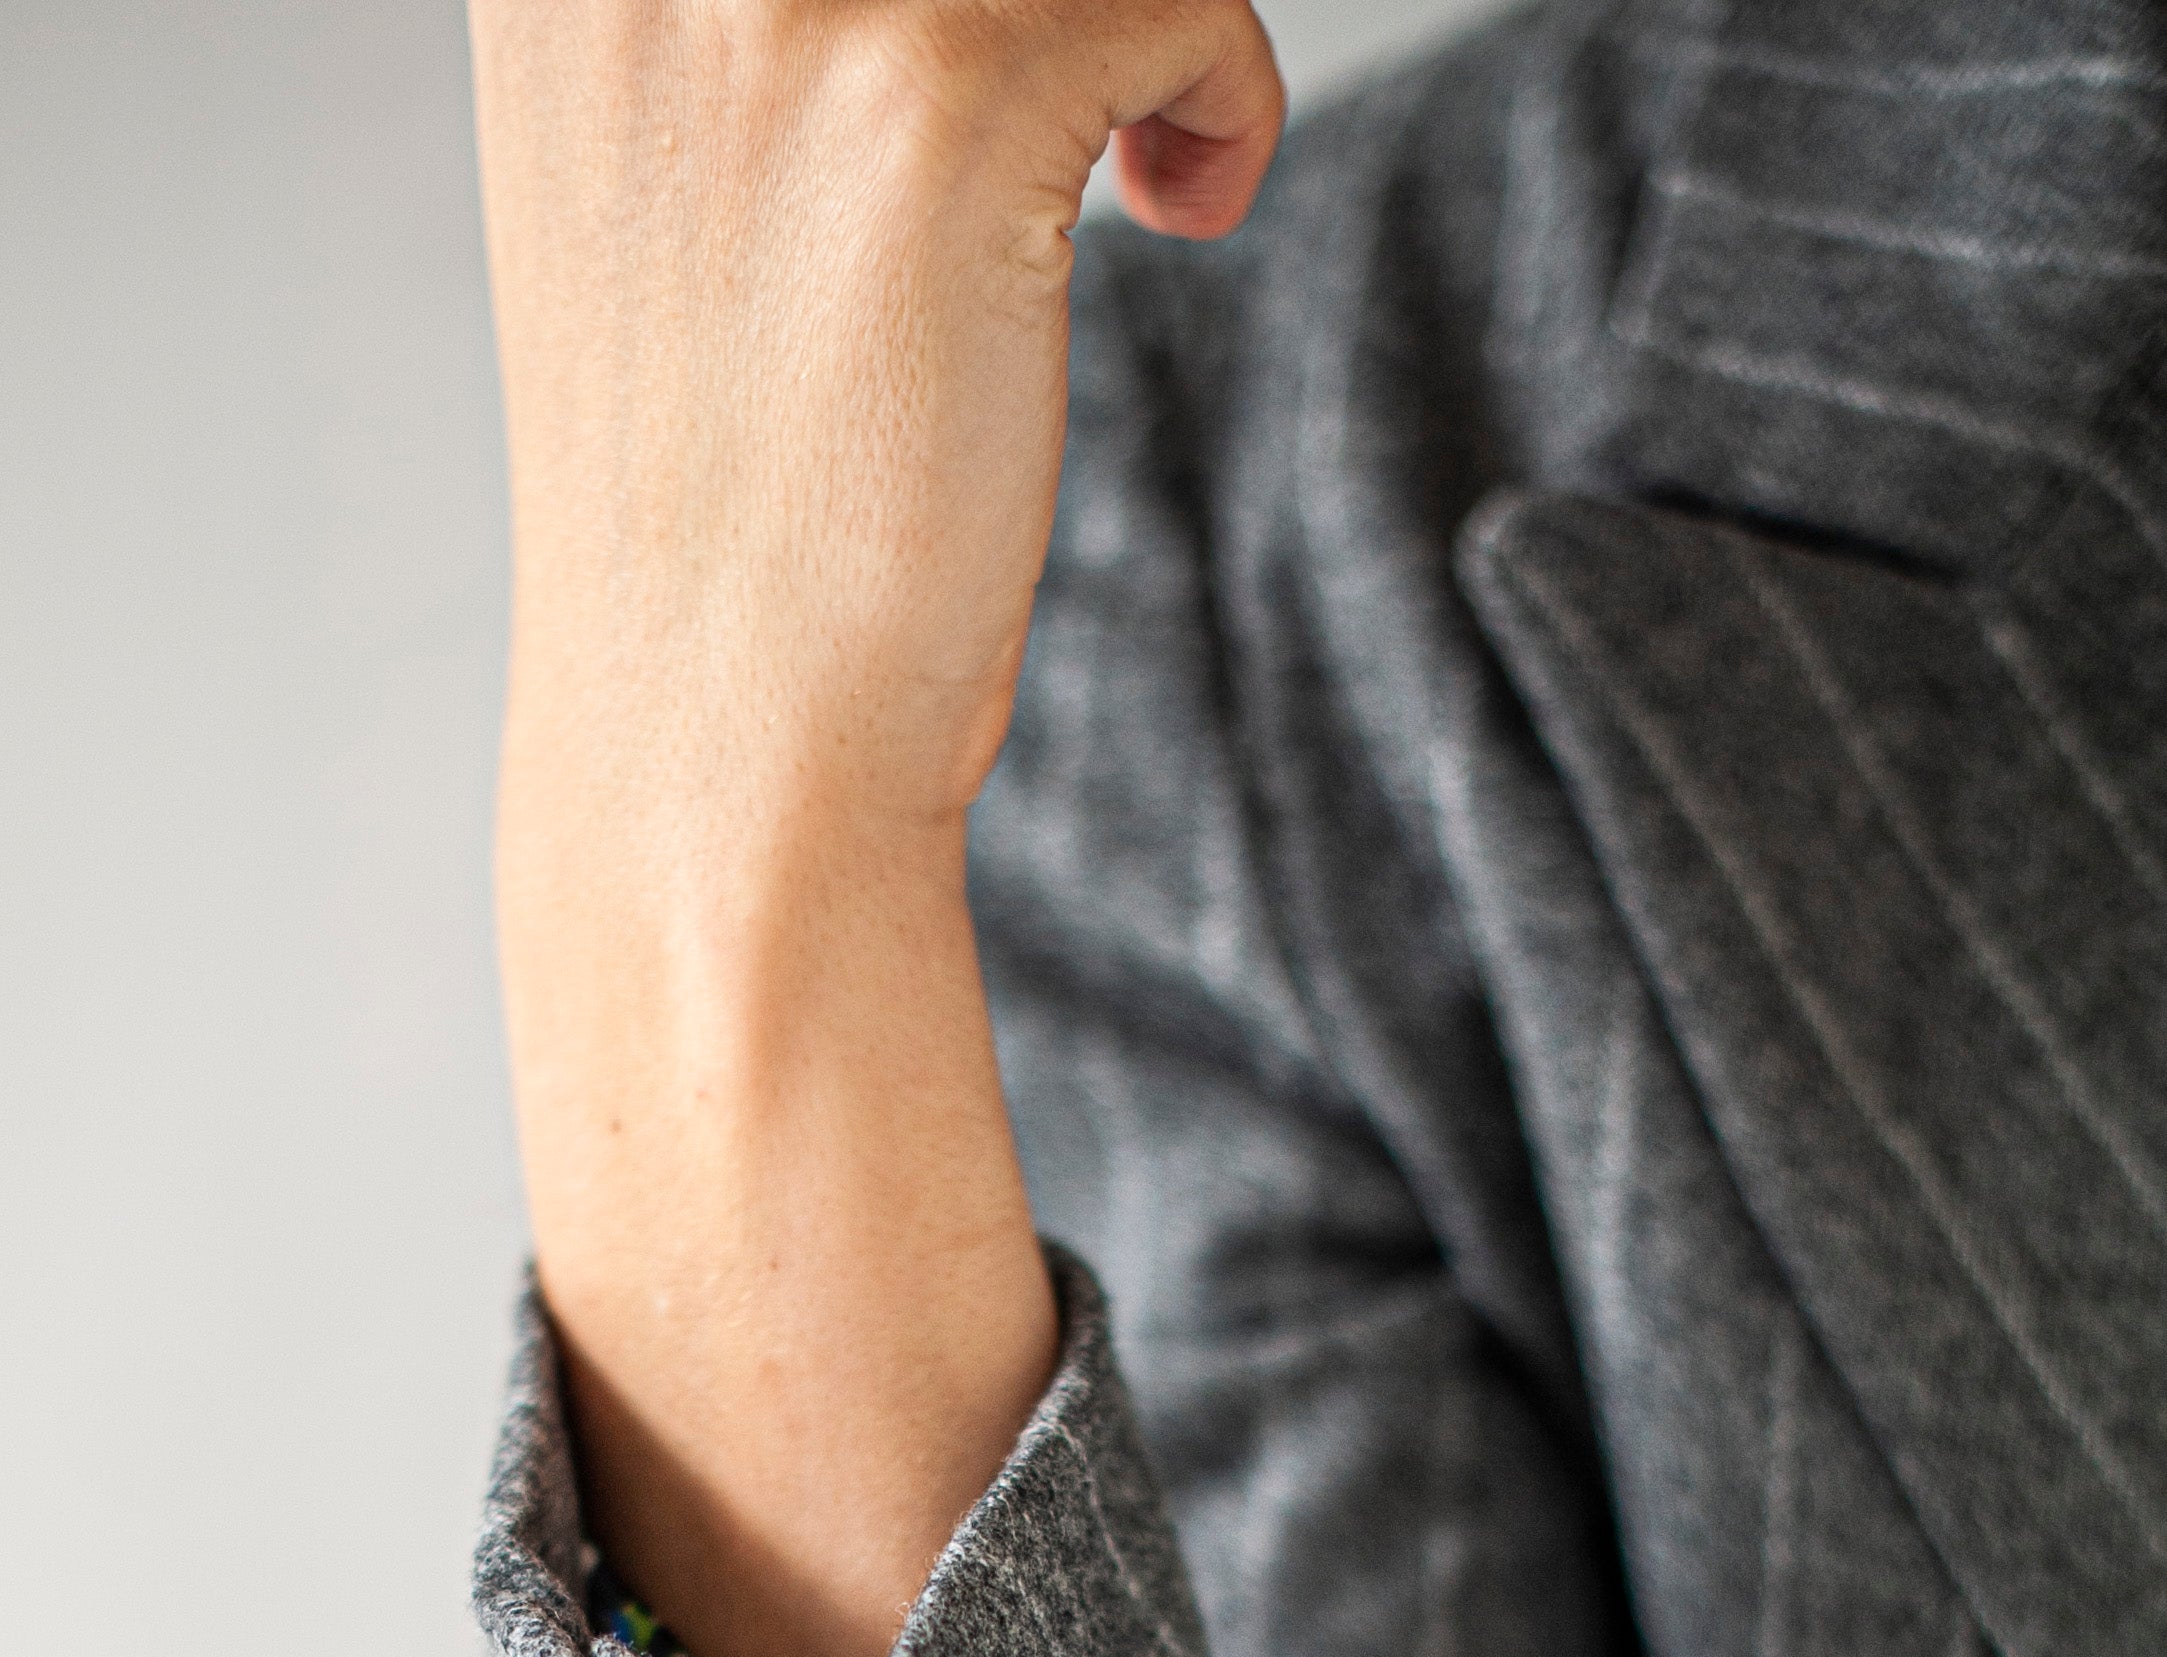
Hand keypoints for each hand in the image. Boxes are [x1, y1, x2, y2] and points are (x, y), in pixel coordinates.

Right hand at [469, 0, 1283, 1656]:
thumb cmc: (723, 535)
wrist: (722, 767)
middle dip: (1043, 10)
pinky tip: (1179, 216)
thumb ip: (748, 43)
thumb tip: (929, 12)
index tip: (990, 68)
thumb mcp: (665, 209)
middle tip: (1079, 104)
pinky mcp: (932, 99)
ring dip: (1136, 17)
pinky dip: (1219, 98)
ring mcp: (777, 1)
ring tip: (1133, 165)